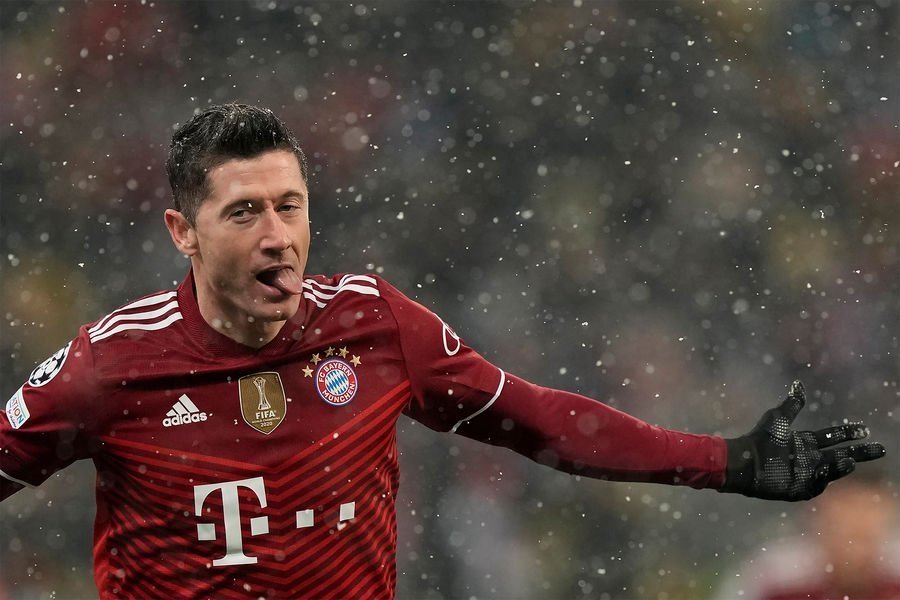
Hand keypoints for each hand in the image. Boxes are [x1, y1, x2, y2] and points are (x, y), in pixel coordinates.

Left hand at [721, 380, 885, 500]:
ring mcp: (805, 474)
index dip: (848, 433)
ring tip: (852, 459)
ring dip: (843, 466)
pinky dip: (824, 478)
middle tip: (880, 449)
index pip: (832, 437)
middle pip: (840, 455)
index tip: (864, 429)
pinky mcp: (798, 488)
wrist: (745, 460)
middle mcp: (808, 458)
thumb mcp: (778, 419)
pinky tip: (827, 469)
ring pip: (832, 470)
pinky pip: (817, 485)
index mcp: (804, 442)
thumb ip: (792, 404)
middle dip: (860, 452)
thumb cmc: (759, 439)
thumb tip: (798, 384)